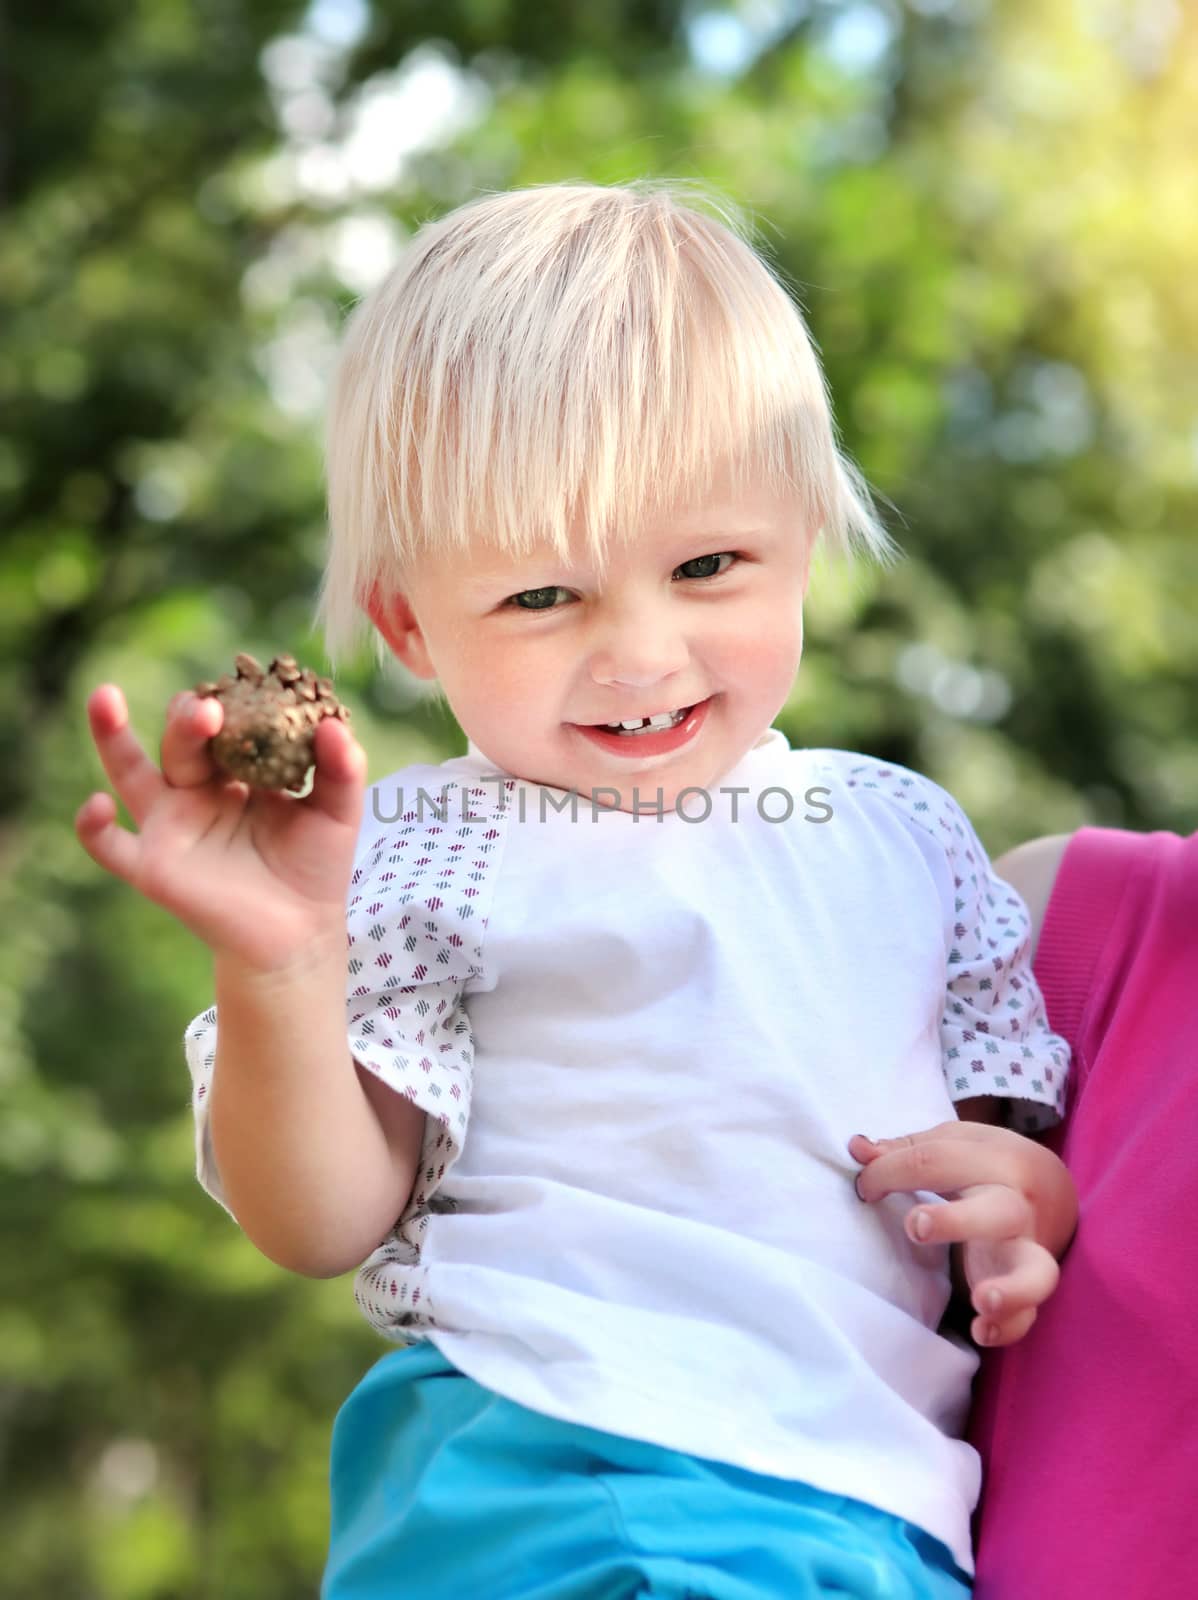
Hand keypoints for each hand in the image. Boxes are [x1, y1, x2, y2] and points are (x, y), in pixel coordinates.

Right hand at [75, 683, 366, 974]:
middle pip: (181, 741)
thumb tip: (334, 722)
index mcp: (236, 771)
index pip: (226, 725)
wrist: (300, 934)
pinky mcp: (153, 866)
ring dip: (112, 735)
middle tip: (211, 710)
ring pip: (130, 772)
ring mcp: (170, 825)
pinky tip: (96, 805)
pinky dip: (93, 827)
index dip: (233, 705)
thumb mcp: (336, 813)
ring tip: (104, 697)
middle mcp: (196, 791)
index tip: (250, 689)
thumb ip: (341, 768)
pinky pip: (110, 847)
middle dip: (191, 718)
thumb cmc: (314, 868)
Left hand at [848, 1122, 1077, 1348]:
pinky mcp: (1030, 1285)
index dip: (888, 1171)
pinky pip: (1028, 1314)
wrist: (1054, 1187)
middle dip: (956, 1221)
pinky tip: (982, 1330)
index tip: (863, 1187)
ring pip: (1035, 1270)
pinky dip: (1009, 1325)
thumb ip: (907, 1149)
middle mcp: (1017, 1204)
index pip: (936, 1161)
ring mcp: (1028, 1248)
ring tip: (982, 1300)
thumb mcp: (955, 1144)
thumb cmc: (987, 1164)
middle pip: (997, 1211)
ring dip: (1010, 1288)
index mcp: (995, 1160)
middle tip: (915, 1226)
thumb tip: (857, 1150)